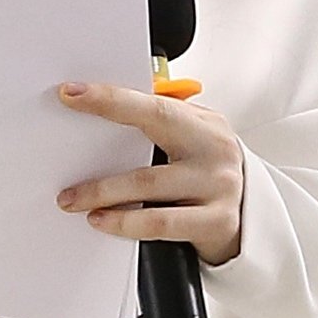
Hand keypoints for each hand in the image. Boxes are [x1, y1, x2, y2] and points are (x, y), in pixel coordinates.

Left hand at [58, 82, 245, 264]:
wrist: (253, 220)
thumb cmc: (210, 175)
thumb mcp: (193, 142)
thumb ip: (160, 125)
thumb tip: (103, 107)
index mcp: (206, 124)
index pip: (154, 103)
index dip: (111, 98)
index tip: (72, 94)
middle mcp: (214, 150)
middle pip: (154, 139)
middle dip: (106, 135)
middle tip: (65, 169)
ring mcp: (218, 185)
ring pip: (150, 186)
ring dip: (104, 193)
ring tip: (75, 201)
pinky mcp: (216, 221)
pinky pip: (161, 223)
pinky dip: (126, 223)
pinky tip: (105, 221)